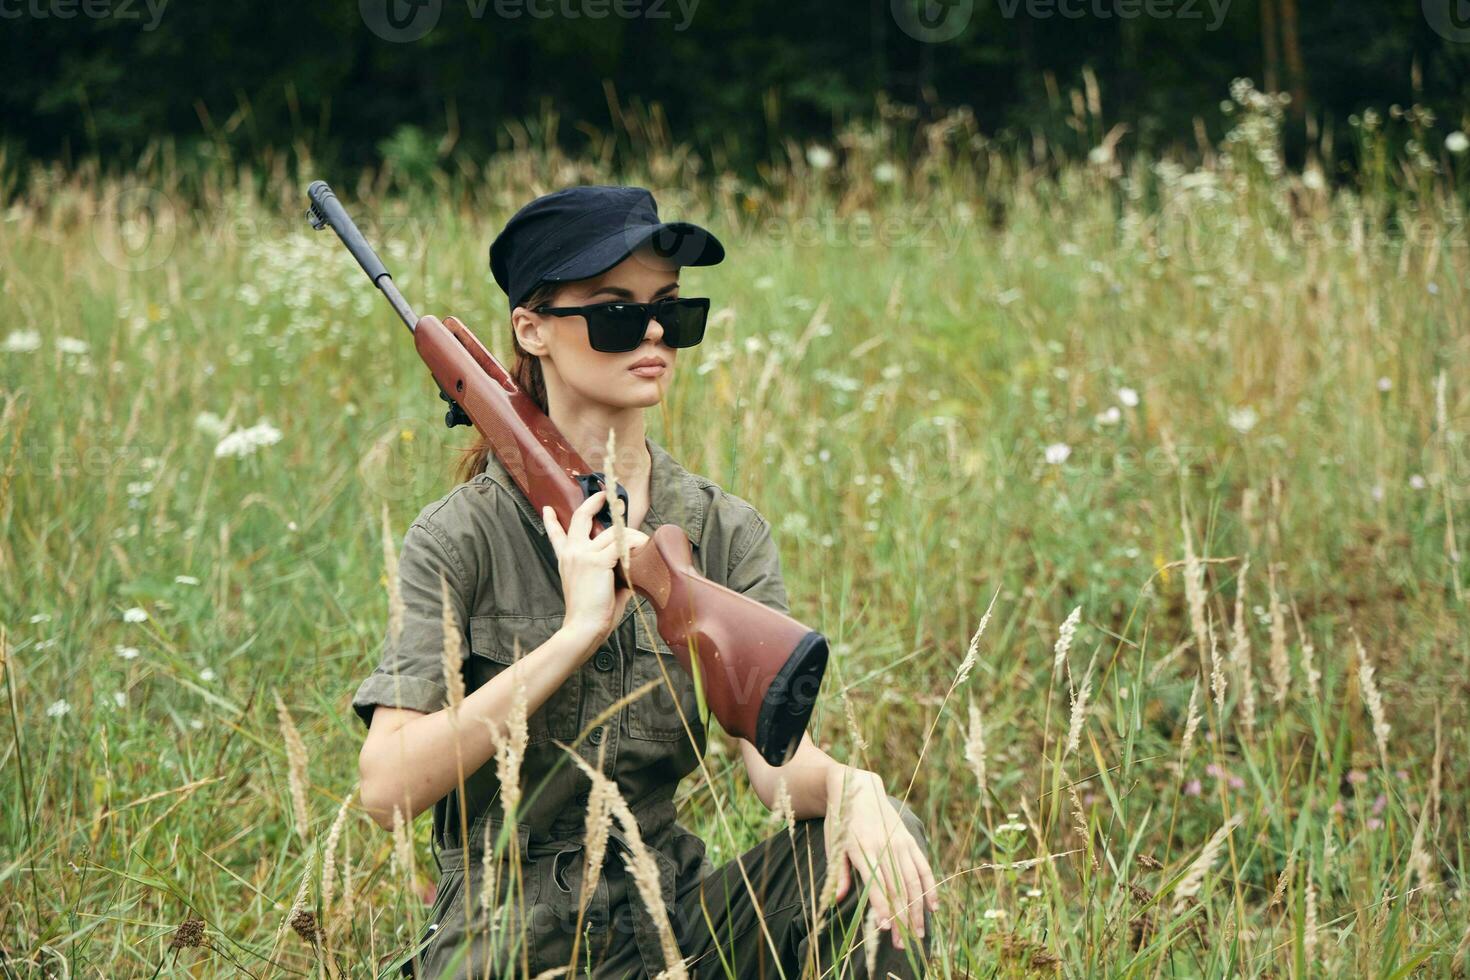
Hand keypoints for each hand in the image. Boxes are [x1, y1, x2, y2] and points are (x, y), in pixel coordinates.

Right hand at [543, 491, 649, 647]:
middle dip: (593, 503)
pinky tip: (643, 547)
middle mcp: (572, 553)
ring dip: (630, 533)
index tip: (548, 509)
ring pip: (612, 532)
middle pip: (580, 517)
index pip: (555, 535)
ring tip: (642, 539)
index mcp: (567, 560)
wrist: (583, 627)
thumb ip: (609, 570)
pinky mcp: (597, 561)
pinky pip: (622, 544)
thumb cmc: (591, 613)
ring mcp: (583, 554)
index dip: (551, 521)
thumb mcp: (595, 585)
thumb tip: (631, 565)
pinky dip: (635, 544)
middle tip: (603, 496)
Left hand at [825, 769, 937, 950]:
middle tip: (904, 944)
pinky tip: (933, 907)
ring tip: (920, 933)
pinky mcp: (909, 839)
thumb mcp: (833, 845)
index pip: (875, 884)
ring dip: (918, 910)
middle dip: (901, 918)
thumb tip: (837, 900)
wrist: (857, 786)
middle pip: (897, 889)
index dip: (882, 907)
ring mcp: (899, 842)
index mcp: (861, 849)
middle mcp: (883, 846)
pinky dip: (930, 887)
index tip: (886, 928)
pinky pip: (923, 867)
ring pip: (913, 882)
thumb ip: (839, 873)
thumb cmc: (841, 820)